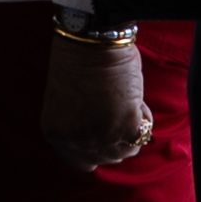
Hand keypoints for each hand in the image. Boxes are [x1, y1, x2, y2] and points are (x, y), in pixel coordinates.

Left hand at [41, 31, 152, 170]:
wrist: (92, 40)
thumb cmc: (80, 61)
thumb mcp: (69, 102)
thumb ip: (81, 125)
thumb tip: (107, 138)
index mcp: (56, 134)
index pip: (82, 161)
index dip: (98, 148)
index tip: (107, 133)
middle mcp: (76, 141)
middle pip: (107, 158)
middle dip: (116, 138)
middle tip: (119, 109)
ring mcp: (101, 137)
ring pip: (127, 149)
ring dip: (131, 127)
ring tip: (126, 99)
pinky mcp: (126, 128)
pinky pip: (143, 134)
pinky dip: (144, 117)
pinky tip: (135, 98)